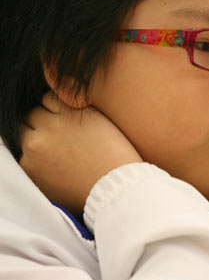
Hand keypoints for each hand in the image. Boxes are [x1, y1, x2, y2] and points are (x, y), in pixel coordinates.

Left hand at [19, 91, 142, 214]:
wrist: (113, 188)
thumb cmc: (114, 153)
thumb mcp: (99, 118)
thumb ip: (75, 103)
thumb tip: (58, 91)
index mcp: (67, 113)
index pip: (47, 98)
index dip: (56, 109)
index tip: (66, 120)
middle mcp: (48, 127)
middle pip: (32, 114)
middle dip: (43, 121)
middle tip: (60, 136)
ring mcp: (36, 149)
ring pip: (24, 133)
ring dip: (36, 138)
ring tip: (56, 151)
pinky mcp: (30, 168)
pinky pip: (23, 156)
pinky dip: (34, 158)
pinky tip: (53, 165)